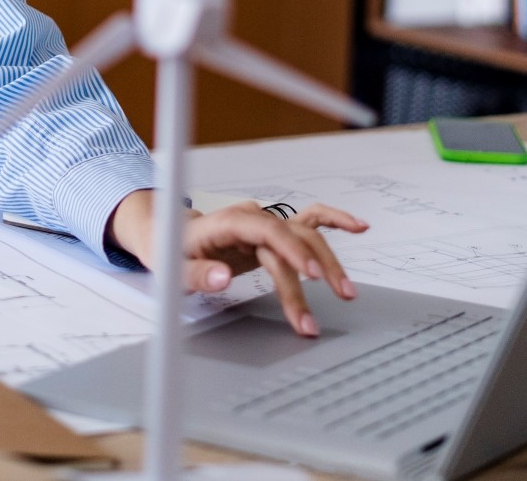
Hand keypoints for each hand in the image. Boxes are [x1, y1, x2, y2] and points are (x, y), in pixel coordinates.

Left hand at [107, 190, 369, 335]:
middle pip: (292, 239)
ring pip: (306, 236)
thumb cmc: (171, 251)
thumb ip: (198, 275)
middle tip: (324, 308)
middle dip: (312, 272)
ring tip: (346, 291)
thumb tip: (224, 277)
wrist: (167, 234)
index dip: (290, 250)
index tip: (308, 274)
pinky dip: (335, 221)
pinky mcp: (273, 231)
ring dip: (329, 262)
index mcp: (228, 223)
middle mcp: (252, 218)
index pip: (267, 231)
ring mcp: (266, 223)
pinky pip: (309, 220)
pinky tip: (359, 227)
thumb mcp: (173, 269)